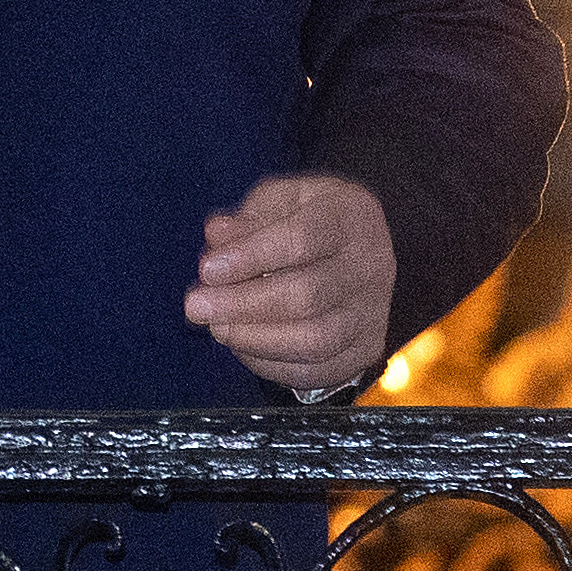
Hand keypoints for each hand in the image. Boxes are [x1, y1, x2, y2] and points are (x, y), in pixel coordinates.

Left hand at [185, 174, 393, 389]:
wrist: (356, 248)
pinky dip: (272, 364)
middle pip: (308, 295)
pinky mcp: (366, 347)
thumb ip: (248, 218)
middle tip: (198, 306)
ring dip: (255, 339)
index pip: (303, 238)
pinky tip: (243, 346)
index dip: (251, 257)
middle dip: (243, 305)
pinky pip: (317, 370)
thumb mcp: (280, 200)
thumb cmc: (310, 219)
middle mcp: (372, 265)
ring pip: (315, 340)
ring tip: (217, 327)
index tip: (209, 270)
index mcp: (352, 216)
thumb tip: (218, 237)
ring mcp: (373, 310)